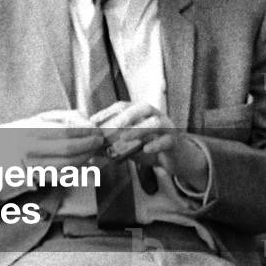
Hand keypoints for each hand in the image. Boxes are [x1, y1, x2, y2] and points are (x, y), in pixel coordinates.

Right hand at [0, 110, 104, 171]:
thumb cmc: (16, 135)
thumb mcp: (34, 119)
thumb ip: (59, 117)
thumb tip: (84, 121)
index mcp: (28, 131)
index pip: (64, 132)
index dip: (84, 132)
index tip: (96, 130)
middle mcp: (29, 150)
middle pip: (68, 150)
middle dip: (88, 145)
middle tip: (99, 140)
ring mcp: (32, 167)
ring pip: (68, 165)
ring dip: (86, 158)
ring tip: (94, 150)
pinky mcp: (36, 179)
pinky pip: (62, 176)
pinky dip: (77, 170)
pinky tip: (84, 162)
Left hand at [91, 102, 207, 189]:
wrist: (173, 159)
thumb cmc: (147, 147)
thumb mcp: (127, 145)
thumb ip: (110, 145)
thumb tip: (90, 149)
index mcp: (141, 112)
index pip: (123, 106)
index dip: (107, 112)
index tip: (92, 121)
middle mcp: (155, 115)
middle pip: (143, 107)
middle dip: (126, 115)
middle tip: (111, 127)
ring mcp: (167, 127)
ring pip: (156, 122)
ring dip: (139, 129)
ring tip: (124, 138)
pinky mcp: (175, 141)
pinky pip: (168, 140)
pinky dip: (156, 144)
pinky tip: (146, 149)